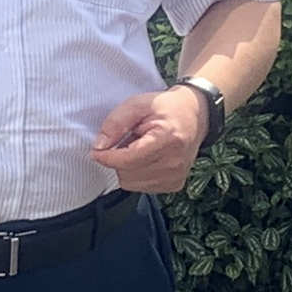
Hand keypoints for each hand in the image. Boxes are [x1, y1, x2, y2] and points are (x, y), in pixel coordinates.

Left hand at [91, 88, 209, 195]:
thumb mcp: (138, 104)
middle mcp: (175, 163)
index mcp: (168, 139)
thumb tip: (99, 146)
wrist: (194, 115)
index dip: (107, 157)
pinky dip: (136, 174)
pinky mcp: (175, 185)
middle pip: (127, 174)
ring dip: (126, 167)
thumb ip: (116, 123)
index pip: (128, 160)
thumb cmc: (166, 108)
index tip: (97, 150)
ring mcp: (176, 176)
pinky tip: (145, 158)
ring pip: (132, 183)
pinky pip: (142, 187)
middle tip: (127, 141)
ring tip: (138, 148)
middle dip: (118, 159)